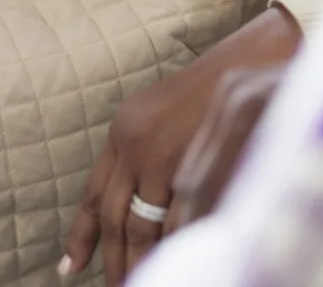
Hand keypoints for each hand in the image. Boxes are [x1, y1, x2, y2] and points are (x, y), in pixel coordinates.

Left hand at [59, 8, 301, 284]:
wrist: (251, 58)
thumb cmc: (215, 87)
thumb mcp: (163, 113)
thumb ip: (144, 149)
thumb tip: (140, 198)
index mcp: (123, 130)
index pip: (94, 193)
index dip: (82, 234)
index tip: (71, 268)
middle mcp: (132, 142)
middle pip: (113, 217)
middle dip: (112, 259)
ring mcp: (158, 155)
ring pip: (140, 226)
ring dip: (140, 261)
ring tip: (141, 283)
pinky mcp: (188, 164)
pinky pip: (175, 220)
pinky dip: (173, 245)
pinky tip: (177, 260)